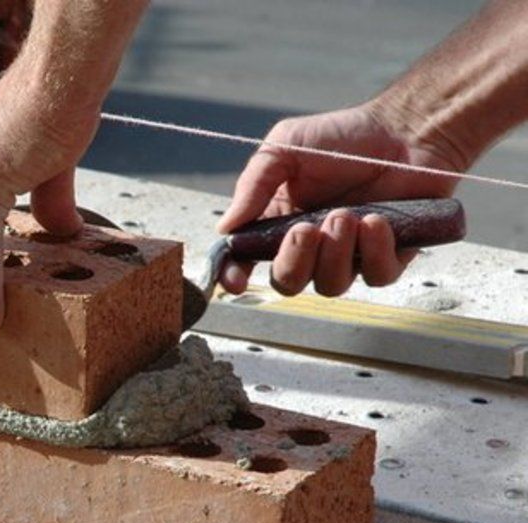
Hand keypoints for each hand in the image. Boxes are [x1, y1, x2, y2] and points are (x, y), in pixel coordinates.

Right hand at [218, 103, 462, 295]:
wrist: (406, 128)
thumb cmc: (344, 136)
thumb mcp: (285, 147)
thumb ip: (253, 186)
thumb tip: (225, 227)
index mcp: (278, 223)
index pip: (248, 261)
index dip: (237, 275)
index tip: (238, 279)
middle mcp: (311, 246)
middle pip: (288, 282)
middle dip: (294, 261)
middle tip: (307, 229)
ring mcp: (350, 254)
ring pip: (331, 285)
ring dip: (335, 253)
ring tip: (348, 215)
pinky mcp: (389, 255)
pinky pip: (377, 276)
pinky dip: (374, 251)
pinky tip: (376, 220)